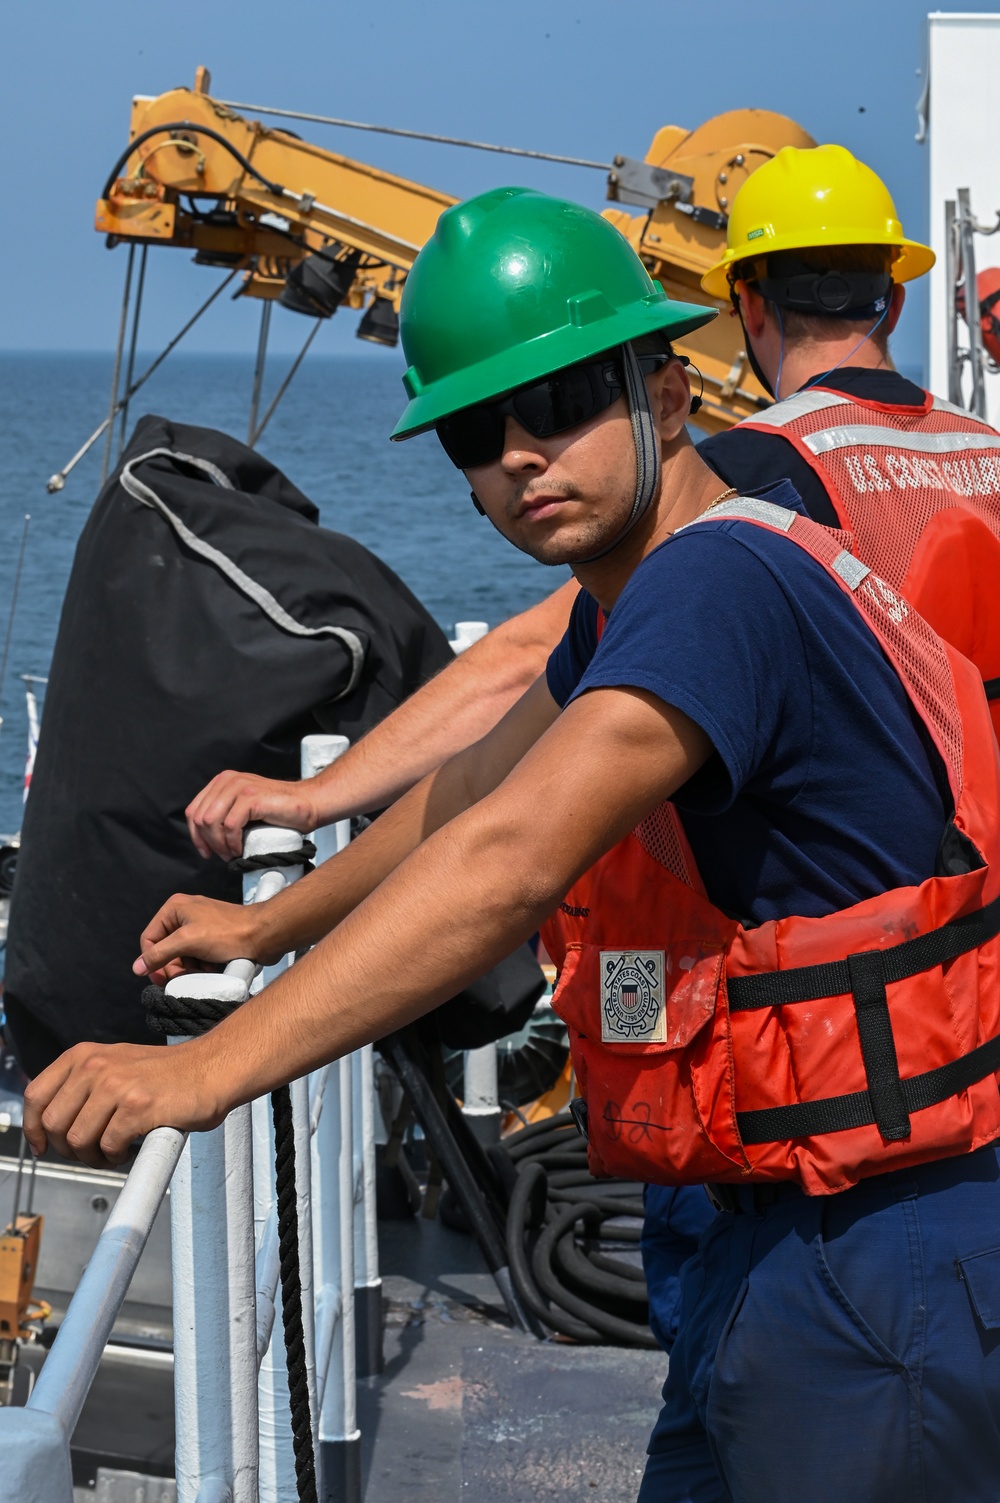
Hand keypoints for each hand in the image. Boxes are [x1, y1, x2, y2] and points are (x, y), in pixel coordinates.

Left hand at [22, 1039, 226, 1168]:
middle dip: (67, 1149)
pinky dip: (115, 1157)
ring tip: (111, 1154)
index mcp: (84, 1055)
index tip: (43, 1145)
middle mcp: (95, 1066)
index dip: (33, 1128)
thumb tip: (52, 1124)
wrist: (212, 1069)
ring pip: (77, 1140)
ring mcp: (116, 1085)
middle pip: (53, 1124)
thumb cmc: (167, 1074)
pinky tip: (128, 1151)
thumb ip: (84, 1084)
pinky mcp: (137, 1107)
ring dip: (92, 1157)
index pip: (35, 1095)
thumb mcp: (115, 1063)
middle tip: (90, 1153)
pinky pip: (108, 1147)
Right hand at [133, 893, 280, 984]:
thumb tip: (136, 968)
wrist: (263, 935)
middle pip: (165, 949)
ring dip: (188, 968)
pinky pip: (196, 956)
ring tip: (204, 971)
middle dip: (174, 966)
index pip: (149, 939)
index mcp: (174, 908)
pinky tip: (212, 968)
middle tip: (183, 979)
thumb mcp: (188, 942)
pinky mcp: (211, 937)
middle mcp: (184, 914)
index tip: (160, 980)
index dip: (152, 961)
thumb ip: (160, 954)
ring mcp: (198, 925)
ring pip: (181, 955)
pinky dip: (200, 966)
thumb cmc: (228, 933)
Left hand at [186, 771, 318, 859]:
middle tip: (224, 856)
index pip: (194, 811)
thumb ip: (225, 813)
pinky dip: (232, 842)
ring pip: (211, 822)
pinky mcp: (251, 797)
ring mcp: (240, 787)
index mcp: (222, 782)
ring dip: (219, 844)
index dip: (196, 836)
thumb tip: (204, 838)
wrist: (308, 804)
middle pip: (200, 818)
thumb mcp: (244, 808)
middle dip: (208, 842)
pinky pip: (230, 825)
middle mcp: (228, 781)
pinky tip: (240, 849)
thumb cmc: (279, 812)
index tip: (207, 853)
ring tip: (232, 853)